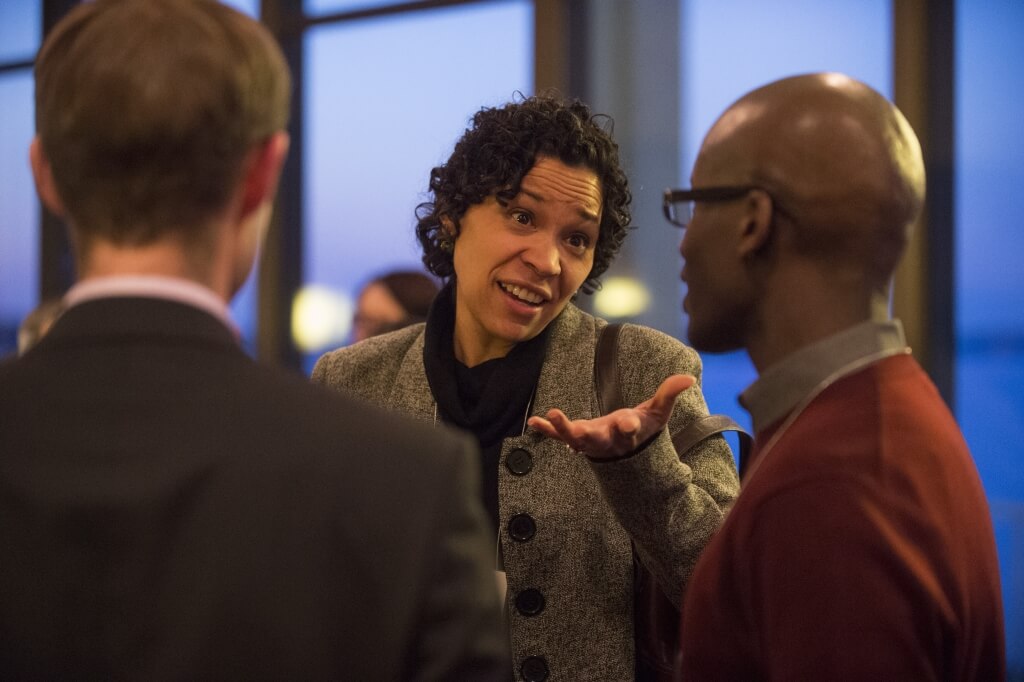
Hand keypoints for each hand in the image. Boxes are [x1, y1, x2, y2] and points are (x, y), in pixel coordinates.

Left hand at [527, 374, 695, 459]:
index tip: (628, 422)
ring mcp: (589, 441)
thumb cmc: (643, 429)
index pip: (630, 430)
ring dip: (562, 428)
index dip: (629, 426)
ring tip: (552, 415)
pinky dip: (547, 430)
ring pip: (574, 438)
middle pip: (597, 439)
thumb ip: (669, 394)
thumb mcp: (658, 413)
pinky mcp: (576, 438)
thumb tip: (688, 377)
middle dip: (588, 434)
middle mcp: (607, 440)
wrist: (626, 454)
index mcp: (628, 434)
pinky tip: (534, 420)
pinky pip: (558, 436)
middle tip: (579, 430)